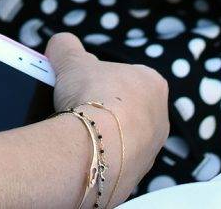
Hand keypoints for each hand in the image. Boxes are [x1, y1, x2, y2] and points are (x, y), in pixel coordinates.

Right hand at [44, 32, 166, 202]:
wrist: (95, 148)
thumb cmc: (91, 97)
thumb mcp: (72, 58)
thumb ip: (67, 46)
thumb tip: (61, 44)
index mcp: (153, 84)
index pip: (127, 76)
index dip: (101, 79)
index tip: (82, 84)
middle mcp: (160, 118)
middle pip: (126, 108)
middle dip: (103, 108)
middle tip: (77, 107)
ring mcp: (150, 151)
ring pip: (121, 138)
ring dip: (101, 135)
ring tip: (75, 132)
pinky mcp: (136, 176)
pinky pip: (113, 162)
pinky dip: (97, 157)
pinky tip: (81, 153)